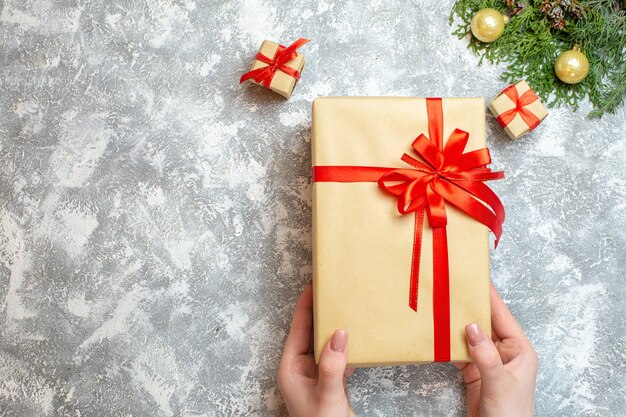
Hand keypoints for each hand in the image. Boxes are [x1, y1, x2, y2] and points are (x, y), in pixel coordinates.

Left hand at [278, 283, 354, 416]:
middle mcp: (301, 368)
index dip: (306, 305)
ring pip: (325, 342)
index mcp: (291, 368)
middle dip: (321, 311)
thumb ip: (332, 366)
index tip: (314, 284)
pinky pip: (337, 356)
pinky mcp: (330, 381)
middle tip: (333, 289)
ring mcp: (316, 374)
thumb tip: (339, 333)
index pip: (298, 328)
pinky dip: (347, 345)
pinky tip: (357, 336)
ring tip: (346, 306)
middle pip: (310, 331)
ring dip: (335, 326)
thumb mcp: (326, 395)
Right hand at [455, 285, 537, 416]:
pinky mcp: (473, 371)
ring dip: (456, 324)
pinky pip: (459, 350)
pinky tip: (438, 334)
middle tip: (452, 289)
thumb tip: (472, 327)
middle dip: (469, 307)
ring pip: (470, 335)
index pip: (502, 316)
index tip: (475, 278)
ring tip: (442, 307)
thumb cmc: (511, 415)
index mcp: (519, 349)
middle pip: (484, 322)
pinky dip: (449, 342)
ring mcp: (488, 360)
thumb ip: (485, 355)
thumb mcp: (499, 383)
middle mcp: (504, 351)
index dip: (489, 297)